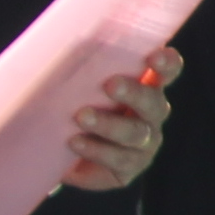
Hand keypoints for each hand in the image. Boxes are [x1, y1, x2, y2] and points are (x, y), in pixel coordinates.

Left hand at [61, 45, 175, 191]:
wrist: (58, 155)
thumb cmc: (71, 110)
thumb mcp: (76, 89)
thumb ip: (78, 72)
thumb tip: (48, 46)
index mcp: (144, 88)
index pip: (166, 72)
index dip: (166, 63)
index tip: (155, 56)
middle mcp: (150, 115)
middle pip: (153, 103)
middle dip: (134, 93)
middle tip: (110, 85)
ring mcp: (144, 144)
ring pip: (137, 133)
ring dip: (110, 124)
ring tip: (82, 117)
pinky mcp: (129, 168)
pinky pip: (119, 159)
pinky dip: (97, 150)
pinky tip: (76, 142)